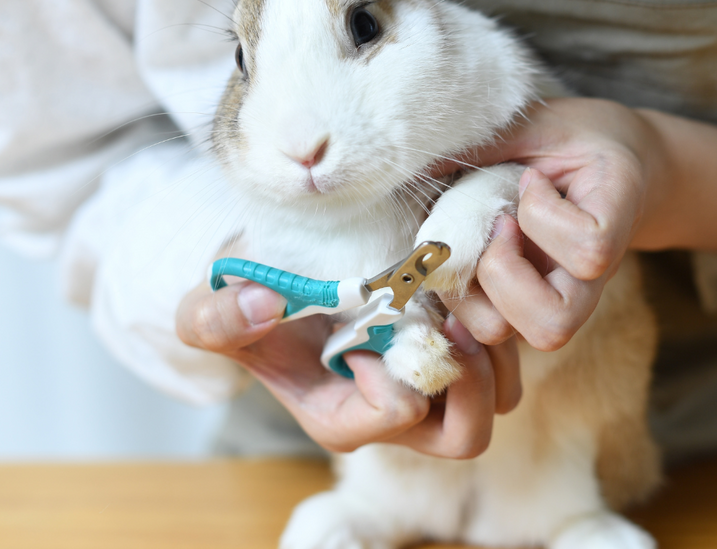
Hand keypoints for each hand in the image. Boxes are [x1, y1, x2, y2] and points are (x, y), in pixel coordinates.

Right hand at [176, 275, 520, 457]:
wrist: (277, 287)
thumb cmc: (249, 307)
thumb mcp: (209, 312)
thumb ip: (216, 319)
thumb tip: (262, 305)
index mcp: (342, 418)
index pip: (396, 414)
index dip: (393, 368)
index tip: (370, 323)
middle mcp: (396, 416)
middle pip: (466, 434)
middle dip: (470, 378)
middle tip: (450, 319)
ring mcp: (431, 389)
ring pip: (500, 398)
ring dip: (493, 349)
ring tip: (464, 296)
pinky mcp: (455, 357)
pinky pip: (507, 361)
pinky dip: (501, 327)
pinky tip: (471, 283)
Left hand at [439, 97, 716, 349]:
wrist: (620, 159)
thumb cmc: (576, 137)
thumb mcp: (539, 123)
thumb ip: (489, 141)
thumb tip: (411, 162)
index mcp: (613, 215)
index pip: (590, 250)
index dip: (544, 219)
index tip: (531, 178)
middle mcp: (596, 273)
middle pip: (554, 322)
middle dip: (503, 275)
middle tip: (498, 224)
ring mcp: (568, 294)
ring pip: (530, 337)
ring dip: (483, 295)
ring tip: (480, 244)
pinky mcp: (535, 303)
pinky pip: (501, 330)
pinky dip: (469, 302)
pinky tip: (468, 257)